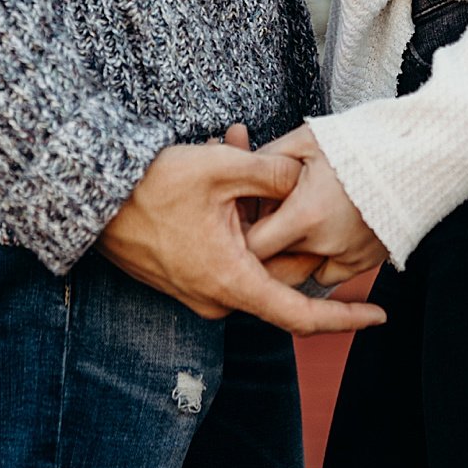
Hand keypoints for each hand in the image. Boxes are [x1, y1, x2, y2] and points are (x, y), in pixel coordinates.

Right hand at [98, 132, 386, 336]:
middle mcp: (216, 296)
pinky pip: (224, 248)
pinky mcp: (182, 274)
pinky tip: (220, 162)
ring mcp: (197, 288)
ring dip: (253, 207)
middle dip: (288, 223)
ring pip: (248, 251)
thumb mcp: (221, 169)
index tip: (379, 313)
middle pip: (276, 270)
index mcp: (232, 282)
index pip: (301, 316)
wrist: (89, 196)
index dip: (345, 318)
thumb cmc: (152, 186)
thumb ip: (272, 175)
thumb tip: (304, 180)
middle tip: (282, 170)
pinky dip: (231, 214)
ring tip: (235, 149)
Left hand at [247, 125, 387, 286]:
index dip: (243, 232)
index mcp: (306, 214)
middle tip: (267, 218)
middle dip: (264, 246)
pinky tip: (319, 234)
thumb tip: (240, 172)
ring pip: (299, 272)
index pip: (253, 246)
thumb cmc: (361, 143)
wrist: (415, 154)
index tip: (245, 217)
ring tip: (293, 225)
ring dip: (290, 255)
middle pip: (274, 264)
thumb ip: (266, 159)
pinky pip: (327, 275)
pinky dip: (317, 260)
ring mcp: (348, 256)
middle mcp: (326, 244)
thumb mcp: (305, 140)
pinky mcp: (365, 261)